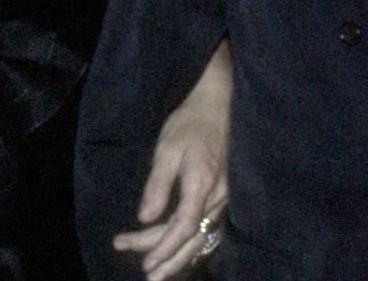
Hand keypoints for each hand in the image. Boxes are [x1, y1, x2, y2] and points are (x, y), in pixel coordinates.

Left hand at [112, 40, 231, 279]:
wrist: (218, 103)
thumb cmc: (190, 122)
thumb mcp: (167, 148)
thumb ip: (157, 185)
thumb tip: (145, 218)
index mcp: (203, 184)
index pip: (184, 227)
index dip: (163, 248)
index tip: (144, 263)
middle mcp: (218, 196)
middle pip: (194, 239)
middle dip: (169, 260)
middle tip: (147, 277)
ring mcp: (223, 196)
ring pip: (201, 235)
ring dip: (179, 255)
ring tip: (158, 273)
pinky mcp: (222, 194)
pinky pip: (206, 226)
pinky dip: (190, 242)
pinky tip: (178, 252)